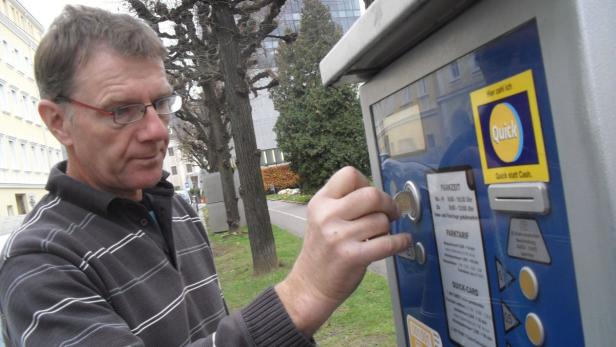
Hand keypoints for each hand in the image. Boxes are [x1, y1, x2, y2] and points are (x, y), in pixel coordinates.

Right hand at [275, 166, 410, 335]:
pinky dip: (401, 242)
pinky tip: (402, 242)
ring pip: (381, 220)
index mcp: (320, 202)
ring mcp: (338, 236)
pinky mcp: (352, 256)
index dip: (367, 183)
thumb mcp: (321, 218)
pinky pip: (388, 242)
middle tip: (391, 213)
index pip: (349, 174)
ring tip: (378, 236)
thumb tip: (380, 194)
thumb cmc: (322, 251)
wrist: (310, 285)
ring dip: (387, 228)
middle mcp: (327, 216)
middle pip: (371, 194)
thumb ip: (343, 202)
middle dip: (388, 203)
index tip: (371, 197)